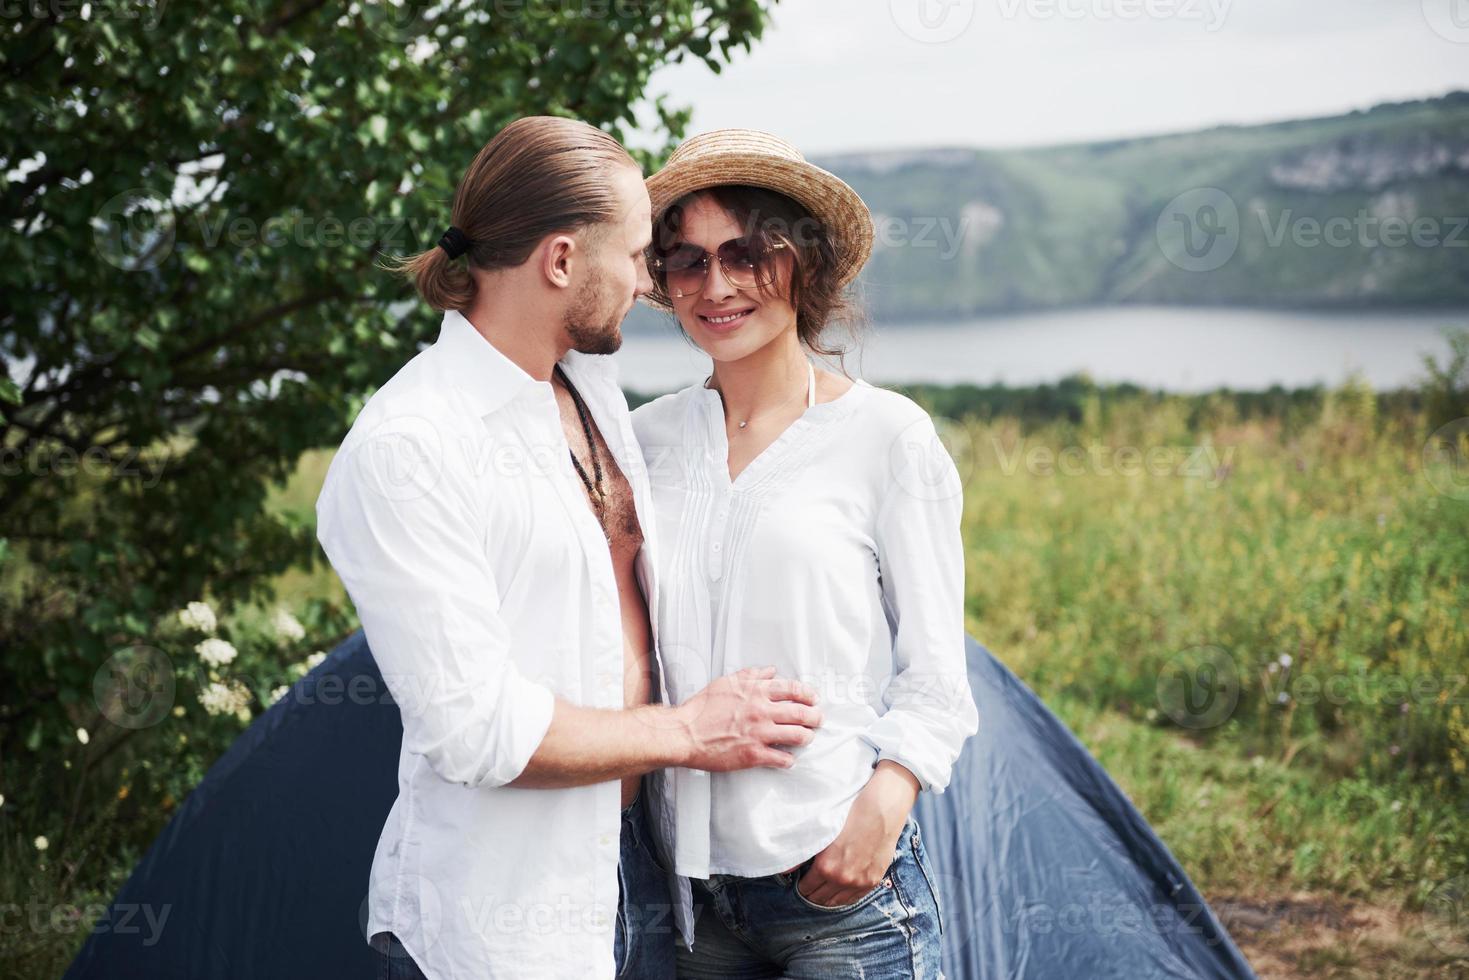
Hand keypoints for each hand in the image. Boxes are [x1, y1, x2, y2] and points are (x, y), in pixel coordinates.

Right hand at [676, 666, 821, 771]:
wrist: (685, 733)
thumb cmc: (702, 708)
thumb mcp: (726, 683)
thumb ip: (751, 676)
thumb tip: (770, 671)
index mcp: (756, 692)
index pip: (792, 689)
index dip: (808, 694)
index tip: (813, 699)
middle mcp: (761, 711)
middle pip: (801, 713)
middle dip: (815, 717)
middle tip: (818, 720)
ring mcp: (759, 734)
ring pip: (797, 735)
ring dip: (806, 737)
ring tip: (807, 738)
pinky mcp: (753, 755)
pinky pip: (781, 758)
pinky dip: (789, 760)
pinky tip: (789, 759)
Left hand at [796, 760, 919, 908]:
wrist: (881, 810)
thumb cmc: (850, 815)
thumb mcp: (823, 832)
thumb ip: (805, 854)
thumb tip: (787, 869)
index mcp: (825, 866)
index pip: (806, 887)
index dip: (801, 885)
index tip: (800, 881)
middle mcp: (842, 879)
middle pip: (819, 898)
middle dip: (811, 893)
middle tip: (808, 887)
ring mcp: (859, 882)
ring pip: (836, 902)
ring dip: (826, 898)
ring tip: (822, 890)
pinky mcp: (873, 881)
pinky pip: (854, 899)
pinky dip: (843, 897)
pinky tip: (838, 892)